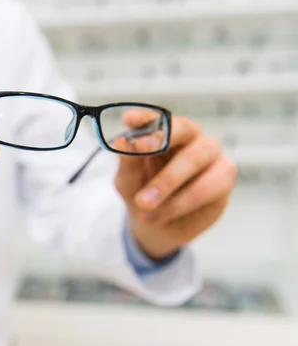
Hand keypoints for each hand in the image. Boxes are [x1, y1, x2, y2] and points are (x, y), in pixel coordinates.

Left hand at [114, 111, 236, 260]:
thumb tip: (122, 143)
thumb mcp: (127, 182)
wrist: (159, 228)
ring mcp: (211, 155)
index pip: (157, 117)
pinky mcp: (223, 179)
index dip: (145, 117)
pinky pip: (206, 187)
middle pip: (183, 128)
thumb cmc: (142, 194)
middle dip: (161, 141)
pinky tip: (158, 215)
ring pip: (195, 159)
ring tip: (143, 203)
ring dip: (166, 182)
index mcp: (164, 132)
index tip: (129, 118)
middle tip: (142, 148)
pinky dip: (179, 203)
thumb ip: (128, 163)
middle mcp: (190, 137)